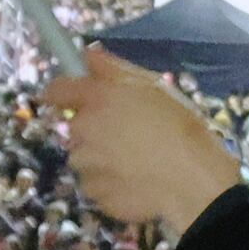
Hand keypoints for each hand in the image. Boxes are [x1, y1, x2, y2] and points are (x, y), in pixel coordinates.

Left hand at [39, 48, 244, 236]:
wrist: (191, 180)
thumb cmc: (179, 127)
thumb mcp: (155, 87)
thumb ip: (115, 69)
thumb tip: (87, 54)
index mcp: (97, 98)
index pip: (57, 90)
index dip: (64, 93)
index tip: (77, 98)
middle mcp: (84, 130)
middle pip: (76, 128)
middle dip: (94, 130)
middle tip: (128, 135)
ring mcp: (87, 166)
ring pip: (85, 159)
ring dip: (101, 160)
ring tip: (136, 163)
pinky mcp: (96, 195)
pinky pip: (98, 187)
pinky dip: (111, 185)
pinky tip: (137, 183)